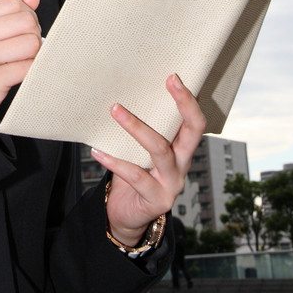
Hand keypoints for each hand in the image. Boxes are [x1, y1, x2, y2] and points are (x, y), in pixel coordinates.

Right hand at [0, 0, 41, 125]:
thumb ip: (2, 17)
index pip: (9, 3)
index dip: (25, 13)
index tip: (24, 26)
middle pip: (24, 21)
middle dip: (34, 32)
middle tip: (27, 45)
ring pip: (30, 43)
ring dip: (35, 53)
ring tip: (24, 59)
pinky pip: (28, 67)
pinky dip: (32, 70)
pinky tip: (22, 73)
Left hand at [90, 74, 205, 246]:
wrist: (128, 215)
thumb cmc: (134, 175)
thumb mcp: (141, 150)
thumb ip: (144, 129)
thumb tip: (126, 92)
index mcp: (182, 150)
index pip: (195, 122)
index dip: (188, 100)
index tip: (174, 76)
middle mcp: (183, 165)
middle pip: (192, 132)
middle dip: (182, 105)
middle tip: (169, 81)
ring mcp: (172, 184)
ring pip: (159, 150)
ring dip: (136, 127)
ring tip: (115, 109)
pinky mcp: (157, 200)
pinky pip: (134, 175)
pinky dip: (114, 161)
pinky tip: (96, 150)